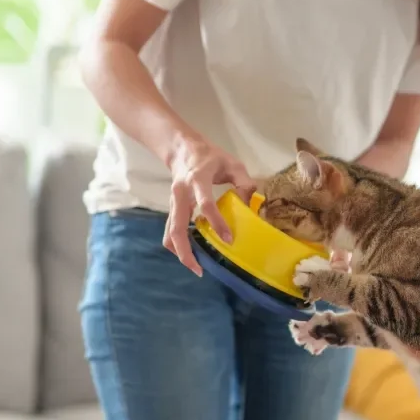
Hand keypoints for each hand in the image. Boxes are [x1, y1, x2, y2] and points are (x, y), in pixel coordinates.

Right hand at [162, 134, 254, 275]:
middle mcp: (181, 194)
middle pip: (176, 227)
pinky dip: (178, 246)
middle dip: (185, 251)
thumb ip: (244, 182)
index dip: (217, 222)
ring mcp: (173, 203)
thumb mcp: (232, 164)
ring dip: (180, 252)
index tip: (229, 239)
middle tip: (199, 269)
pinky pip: (171, 231)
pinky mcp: (172, 209)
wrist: (182, 150)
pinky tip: (192, 255)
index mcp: (197, 180)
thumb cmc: (211, 157)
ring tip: (196, 268)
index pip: (205, 204)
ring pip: (169, 232)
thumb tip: (250, 205)